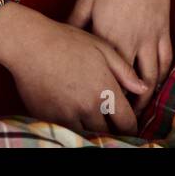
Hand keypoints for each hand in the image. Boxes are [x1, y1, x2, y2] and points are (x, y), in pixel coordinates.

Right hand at [0, 2, 145, 133]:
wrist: (30, 45)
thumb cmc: (68, 41)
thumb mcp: (103, 49)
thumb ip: (125, 72)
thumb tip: (144, 89)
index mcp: (105, 90)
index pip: (126, 121)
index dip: (132, 126)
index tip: (132, 126)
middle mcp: (87, 107)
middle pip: (108, 132)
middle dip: (113, 129)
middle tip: (114, 125)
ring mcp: (66, 115)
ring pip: (88, 134)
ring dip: (94, 130)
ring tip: (97, 124)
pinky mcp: (48, 118)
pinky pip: (67, 131)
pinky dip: (75, 128)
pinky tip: (77, 119)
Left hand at [68, 0, 172, 112]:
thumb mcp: (85, 0)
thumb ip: (74, 24)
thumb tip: (63, 41)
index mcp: (109, 38)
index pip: (107, 77)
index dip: (104, 96)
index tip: (98, 110)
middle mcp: (132, 43)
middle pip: (132, 86)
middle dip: (128, 106)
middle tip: (121, 120)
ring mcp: (151, 37)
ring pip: (153, 77)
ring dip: (148, 97)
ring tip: (140, 110)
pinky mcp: (164, 30)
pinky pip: (166, 60)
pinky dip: (163, 76)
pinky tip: (156, 84)